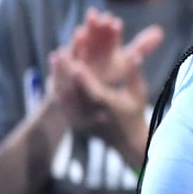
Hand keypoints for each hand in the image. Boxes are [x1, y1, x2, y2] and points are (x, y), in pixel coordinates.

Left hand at [51, 11, 164, 166]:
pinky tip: (53, 72)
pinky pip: (61, 103)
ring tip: (54, 58)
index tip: (78, 63)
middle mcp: (93, 117)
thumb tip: (136, 55)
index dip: (86, 79)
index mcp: (110, 109)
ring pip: (65, 97)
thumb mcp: (138, 94)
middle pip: (75, 93)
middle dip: (66, 72)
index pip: (95, 94)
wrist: (127, 140)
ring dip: (58, 77)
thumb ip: (134, 74)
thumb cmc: (134, 112)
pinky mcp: (74, 123)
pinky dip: (57, 87)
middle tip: (60, 52)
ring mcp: (81, 121)